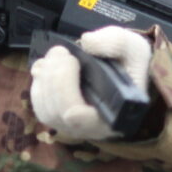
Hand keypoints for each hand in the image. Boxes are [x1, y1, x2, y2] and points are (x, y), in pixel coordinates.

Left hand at [30, 27, 151, 141]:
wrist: (121, 70)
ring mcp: (71, 125)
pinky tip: (47, 65)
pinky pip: (39, 105)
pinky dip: (38, 82)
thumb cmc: (128, 64)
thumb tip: (87, 43)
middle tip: (62, 51)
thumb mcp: (132, 47)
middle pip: (60, 111)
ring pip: (46, 109)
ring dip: (45, 77)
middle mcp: (91, 128)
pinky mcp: (57, 117)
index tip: (72, 62)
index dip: (69, 96)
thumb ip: (115, 43)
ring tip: (57, 54)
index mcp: (116, 117)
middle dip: (56, 75)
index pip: (85, 121)